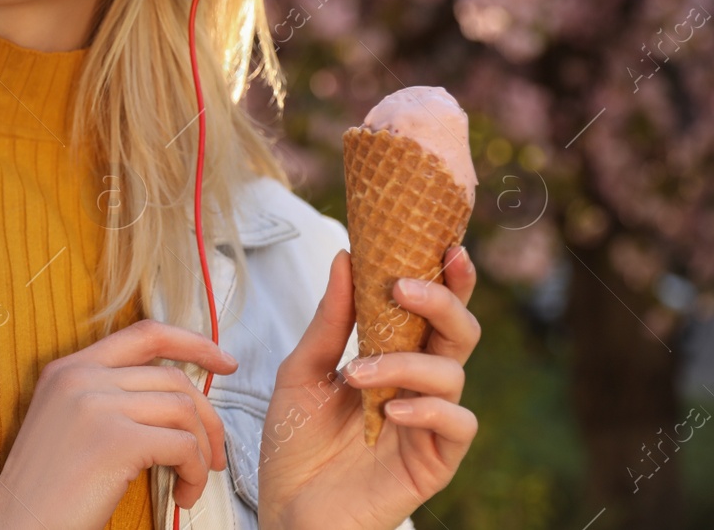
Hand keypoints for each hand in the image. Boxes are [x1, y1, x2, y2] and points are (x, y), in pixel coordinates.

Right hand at [0, 318, 239, 529]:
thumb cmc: (48, 488)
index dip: (193, 342)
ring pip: (183, 411)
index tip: (224, 361)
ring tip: (190, 482)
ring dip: (200, 453)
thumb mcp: (69, 422)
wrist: (15, 524)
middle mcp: (81, 377)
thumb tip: (175, 397)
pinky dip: (194, 474)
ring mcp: (96, 405)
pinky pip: (182, 446)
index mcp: (69, 368)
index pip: (145, 334)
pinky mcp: (114, 441)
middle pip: (174, 378)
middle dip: (207, 418)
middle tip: (212, 456)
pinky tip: (181, 495)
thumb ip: (108, 397)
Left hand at [256, 244, 480, 529]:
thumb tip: (347, 256)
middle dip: (441, 301)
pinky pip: (458, 424)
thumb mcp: (301, 371)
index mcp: (393, 358)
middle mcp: (419, 386)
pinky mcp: (435, 462)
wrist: (286, 511)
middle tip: (402, 287)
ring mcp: (429, 424)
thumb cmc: (294, 443)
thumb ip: (330, 320)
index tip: (442, 243)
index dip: (447, 277)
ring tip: (358, 373)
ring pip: (454, 373)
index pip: (430, 311)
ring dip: (407, 363)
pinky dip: (428, 409)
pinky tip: (391, 411)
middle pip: (459, 332)